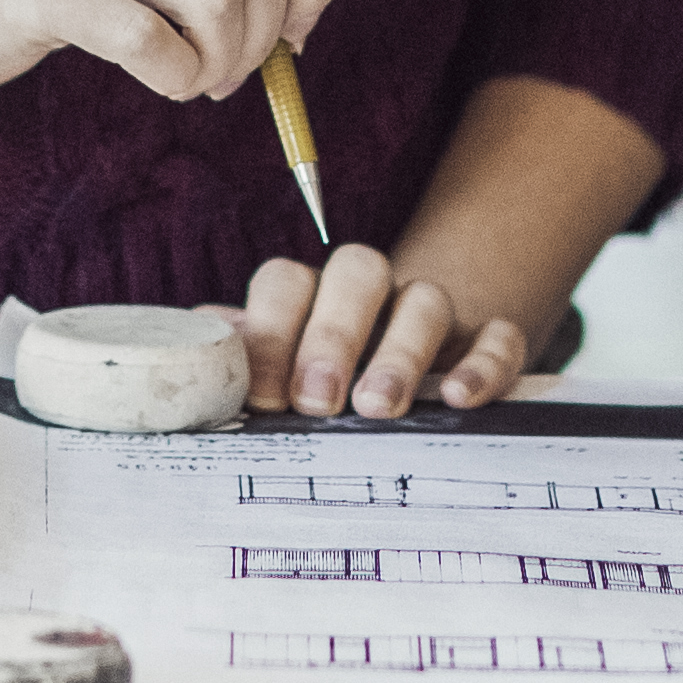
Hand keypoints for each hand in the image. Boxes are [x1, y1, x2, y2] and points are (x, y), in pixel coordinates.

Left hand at [235, 244, 529, 418]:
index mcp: (308, 294)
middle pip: (357, 274)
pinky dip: (483, 361)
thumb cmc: (319, 390)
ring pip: (424, 300)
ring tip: (377, 409)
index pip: (285, 283)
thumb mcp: (277, 380)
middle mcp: (368, 293)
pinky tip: (461, 398)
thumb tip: (185, 371)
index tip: (265, 397)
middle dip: (333, 335)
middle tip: (316, 401)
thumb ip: (238, 370)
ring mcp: (429, 313)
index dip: (271, 333)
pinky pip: (497, 334)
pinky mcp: (485, 340)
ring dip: (401, 352)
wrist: (406, 380)